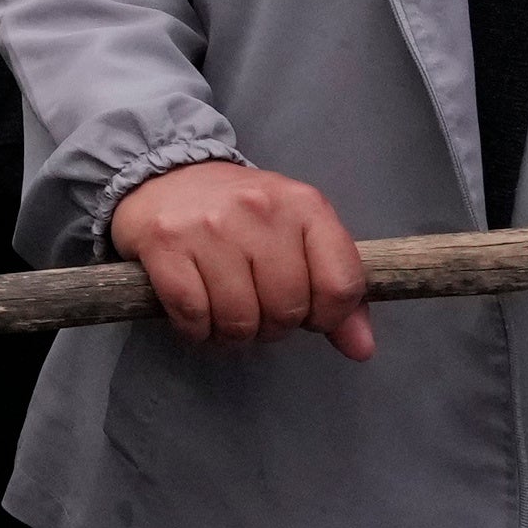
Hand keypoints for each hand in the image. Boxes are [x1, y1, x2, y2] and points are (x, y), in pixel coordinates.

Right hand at [110, 162, 376, 358]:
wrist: (167, 177)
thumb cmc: (243, 213)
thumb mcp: (299, 234)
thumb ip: (335, 288)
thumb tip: (361, 350)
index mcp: (305, 204)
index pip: (340, 285)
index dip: (328, 317)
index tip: (309, 314)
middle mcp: (260, 210)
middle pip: (287, 309)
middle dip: (274, 327)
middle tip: (259, 312)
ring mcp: (210, 226)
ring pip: (239, 318)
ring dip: (233, 333)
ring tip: (226, 316)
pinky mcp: (165, 243)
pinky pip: (193, 315)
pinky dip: (196, 330)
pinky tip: (196, 317)